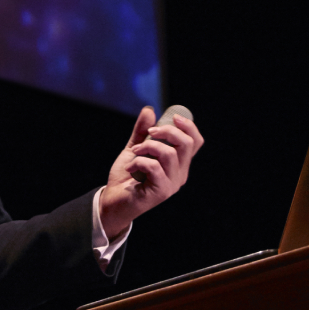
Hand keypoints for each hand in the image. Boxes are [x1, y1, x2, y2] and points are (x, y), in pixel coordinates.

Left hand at [98, 107, 203, 240]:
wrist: (113, 199)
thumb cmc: (127, 176)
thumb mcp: (135, 149)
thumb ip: (142, 131)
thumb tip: (149, 110)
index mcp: (179, 162)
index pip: (195, 141)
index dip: (189, 126)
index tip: (172, 116)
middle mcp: (180, 173)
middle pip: (187, 144)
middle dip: (168, 131)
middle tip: (150, 132)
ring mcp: (172, 184)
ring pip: (170, 154)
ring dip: (148, 146)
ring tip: (135, 151)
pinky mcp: (161, 192)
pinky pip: (154, 167)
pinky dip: (139, 161)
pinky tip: (130, 166)